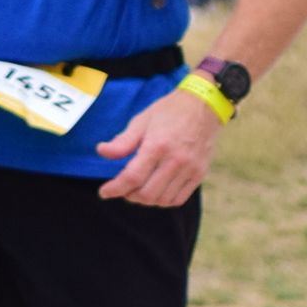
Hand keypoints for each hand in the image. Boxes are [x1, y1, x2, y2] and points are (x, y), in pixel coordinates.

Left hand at [95, 89, 221, 205]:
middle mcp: (176, 160)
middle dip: (129, 195)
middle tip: (122, 189)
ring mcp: (190, 168)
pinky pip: (179, 198)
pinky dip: (164, 200)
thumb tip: (102, 151)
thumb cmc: (169, 111)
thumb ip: (122, 141)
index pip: (132, 177)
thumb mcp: (141, 121)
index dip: (115, 189)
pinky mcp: (200, 173)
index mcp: (157, 145)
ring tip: (138, 190)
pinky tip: (157, 191)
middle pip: (147, 193)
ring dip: (146, 200)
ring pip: (162, 199)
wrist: (204, 105)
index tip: (104, 192)